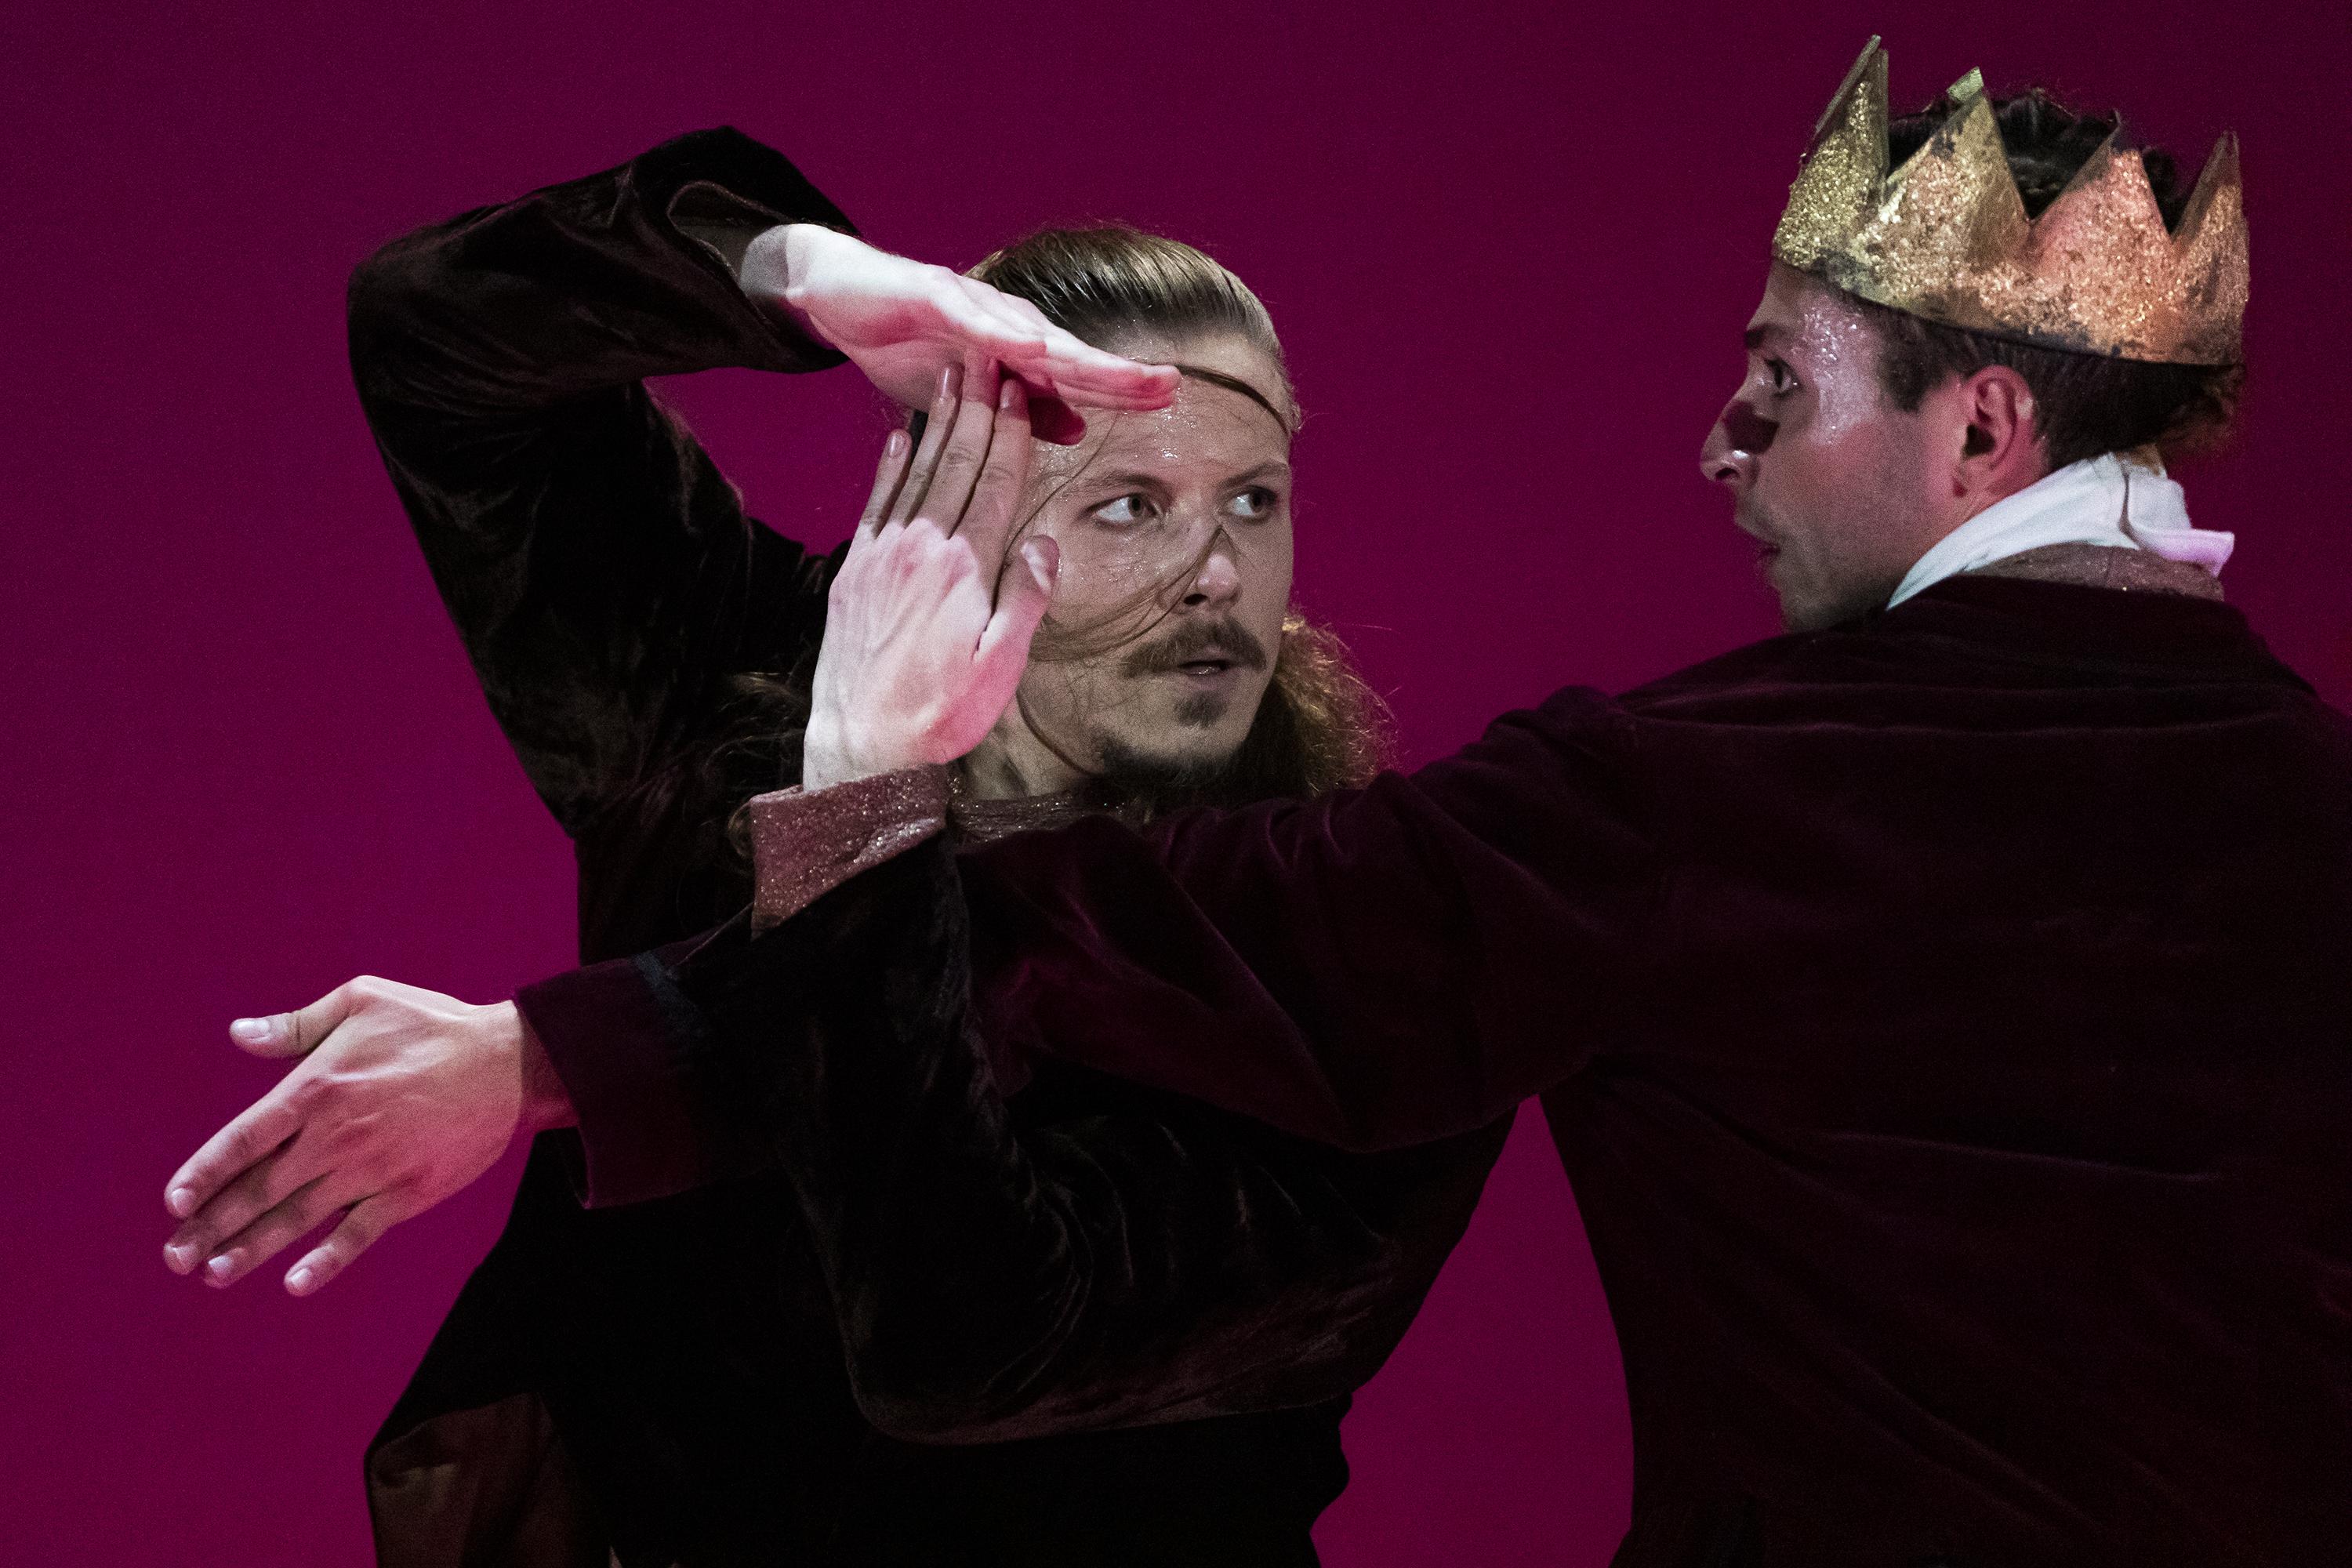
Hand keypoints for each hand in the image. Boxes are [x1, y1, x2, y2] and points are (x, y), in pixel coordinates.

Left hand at [161, 977, 571, 1294]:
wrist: (508, 1063)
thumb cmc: (432, 1026)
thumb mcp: (363, 1000)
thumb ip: (297, 1025)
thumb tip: (239, 1035)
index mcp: (317, 1086)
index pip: (243, 1139)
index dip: (204, 1173)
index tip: (174, 1204)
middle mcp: (335, 1134)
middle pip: (259, 1188)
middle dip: (212, 1225)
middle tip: (175, 1256)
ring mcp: (371, 1168)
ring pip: (297, 1218)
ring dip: (251, 1249)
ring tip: (213, 1275)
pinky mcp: (408, 1192)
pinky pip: (357, 1234)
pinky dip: (326, 1261)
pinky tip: (295, 1283)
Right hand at [753, 224, 1176, 442]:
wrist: (837, 294)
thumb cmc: (905, 344)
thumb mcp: (966, 397)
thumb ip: (1019, 411)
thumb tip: (1078, 430)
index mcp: (1014, 351)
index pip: (1077, 375)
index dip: (1120, 387)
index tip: (1168, 400)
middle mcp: (1004, 323)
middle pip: (1070, 353)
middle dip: (1118, 371)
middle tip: (1168, 385)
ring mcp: (971, 305)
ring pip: (1029, 334)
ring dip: (1075, 353)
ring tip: (1117, 373)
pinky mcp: (930, 293)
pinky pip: (969, 315)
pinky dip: (998, 332)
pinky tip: (1029, 347)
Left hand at [802, 366, 1057, 790]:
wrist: (862, 745)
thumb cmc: (942, 713)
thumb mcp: (1002, 667)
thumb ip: (1025, 600)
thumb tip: (1044, 542)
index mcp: (966, 569)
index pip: (998, 484)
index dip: (1012, 433)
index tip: (1023, 391)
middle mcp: (922, 550)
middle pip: (958, 464)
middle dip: (977, 408)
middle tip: (989, 359)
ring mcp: (883, 556)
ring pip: (916, 474)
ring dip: (937, 423)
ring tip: (950, 378)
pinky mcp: (853, 572)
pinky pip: (875, 503)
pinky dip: (888, 465)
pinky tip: (898, 436)